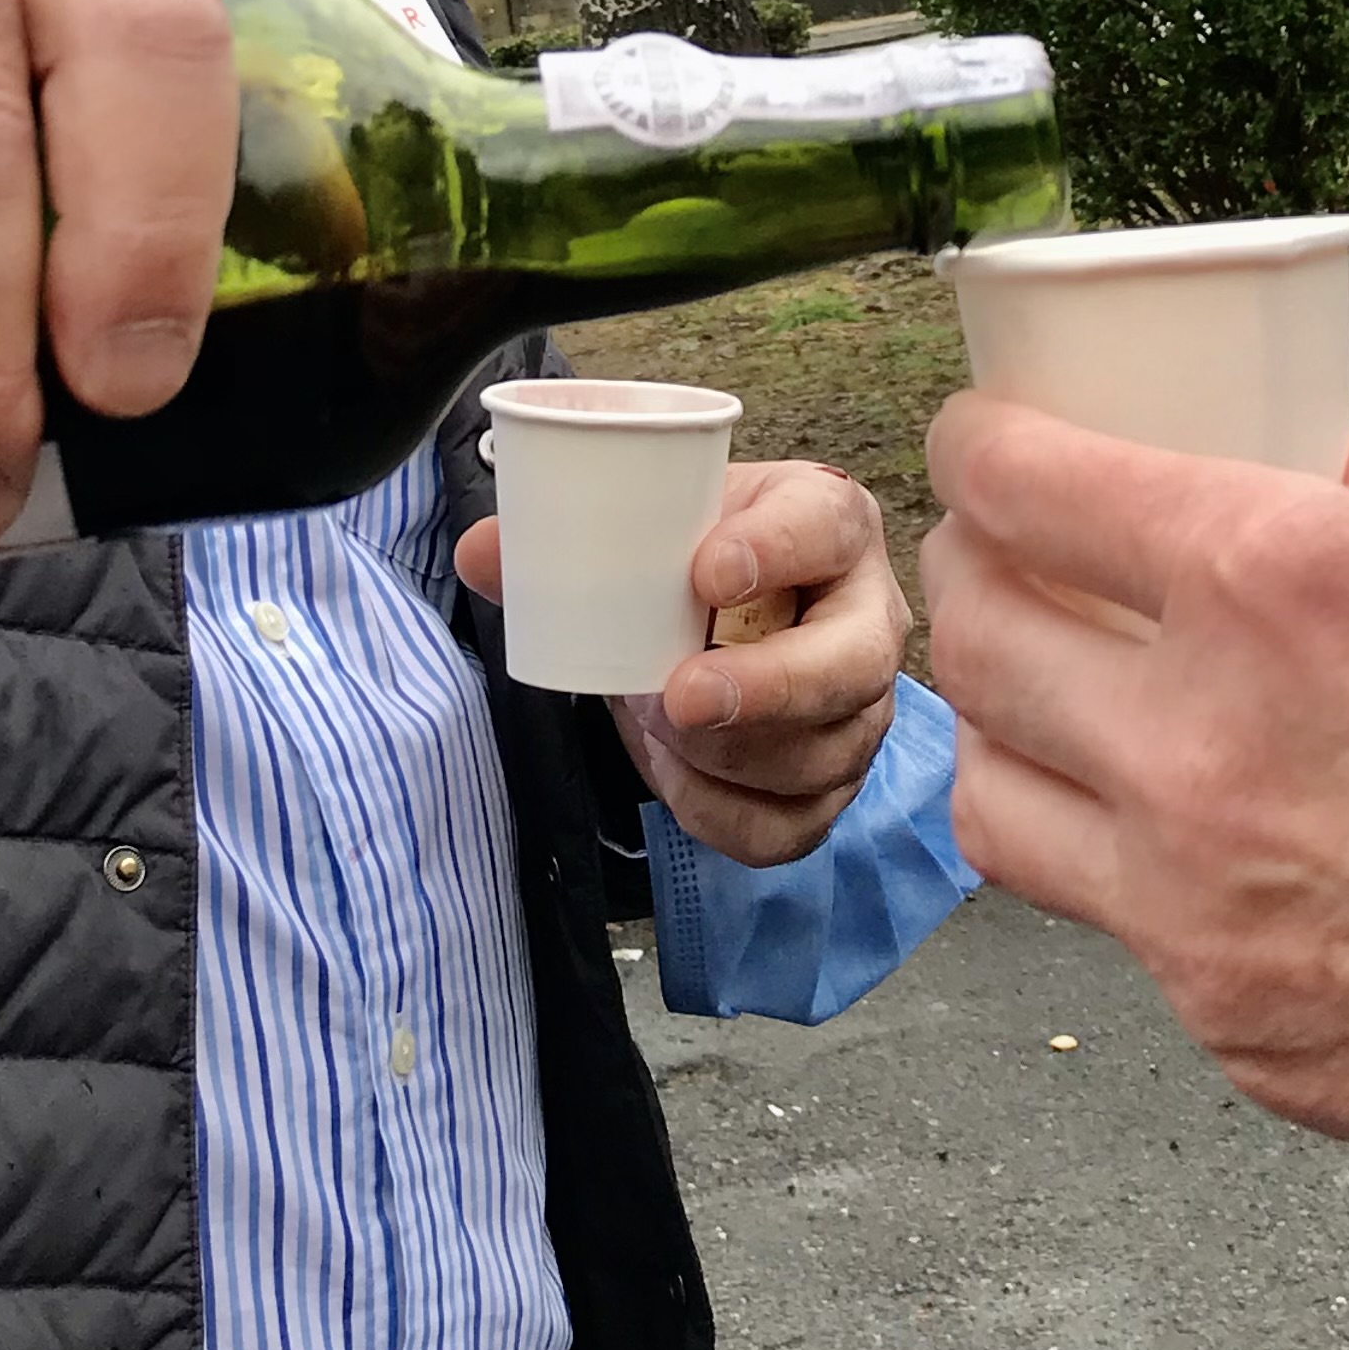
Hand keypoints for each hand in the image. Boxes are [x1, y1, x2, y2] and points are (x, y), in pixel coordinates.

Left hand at [456, 457, 908, 865]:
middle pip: (852, 662)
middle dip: (768, 687)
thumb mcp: (649, 527)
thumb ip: (564, 539)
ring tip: (656, 724)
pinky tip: (673, 776)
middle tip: (679, 693)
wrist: (717, 619)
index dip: (776, 549)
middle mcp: (866, 617)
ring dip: (727, 756)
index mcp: (828, 523)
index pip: (825, 524)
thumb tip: (481, 553)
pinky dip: (723, 813)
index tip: (706, 570)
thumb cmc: (692, 558)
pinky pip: (792, 826)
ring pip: (822, 755)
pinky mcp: (832, 785)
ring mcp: (860, 711)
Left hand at [921, 398, 1348, 1189]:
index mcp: (1276, 579)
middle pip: (977, 631)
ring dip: (1007, 727)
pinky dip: (1118, 865)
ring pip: (990, 790)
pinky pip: (1107, 922)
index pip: (1021, 484)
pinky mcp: (1225, 1021)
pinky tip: (1178, 838)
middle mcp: (1200, 734)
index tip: (986, 437)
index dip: (979, 447)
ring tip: (1054, 699)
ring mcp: (1193, 897)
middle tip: (1011, 556)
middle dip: (977, 574)